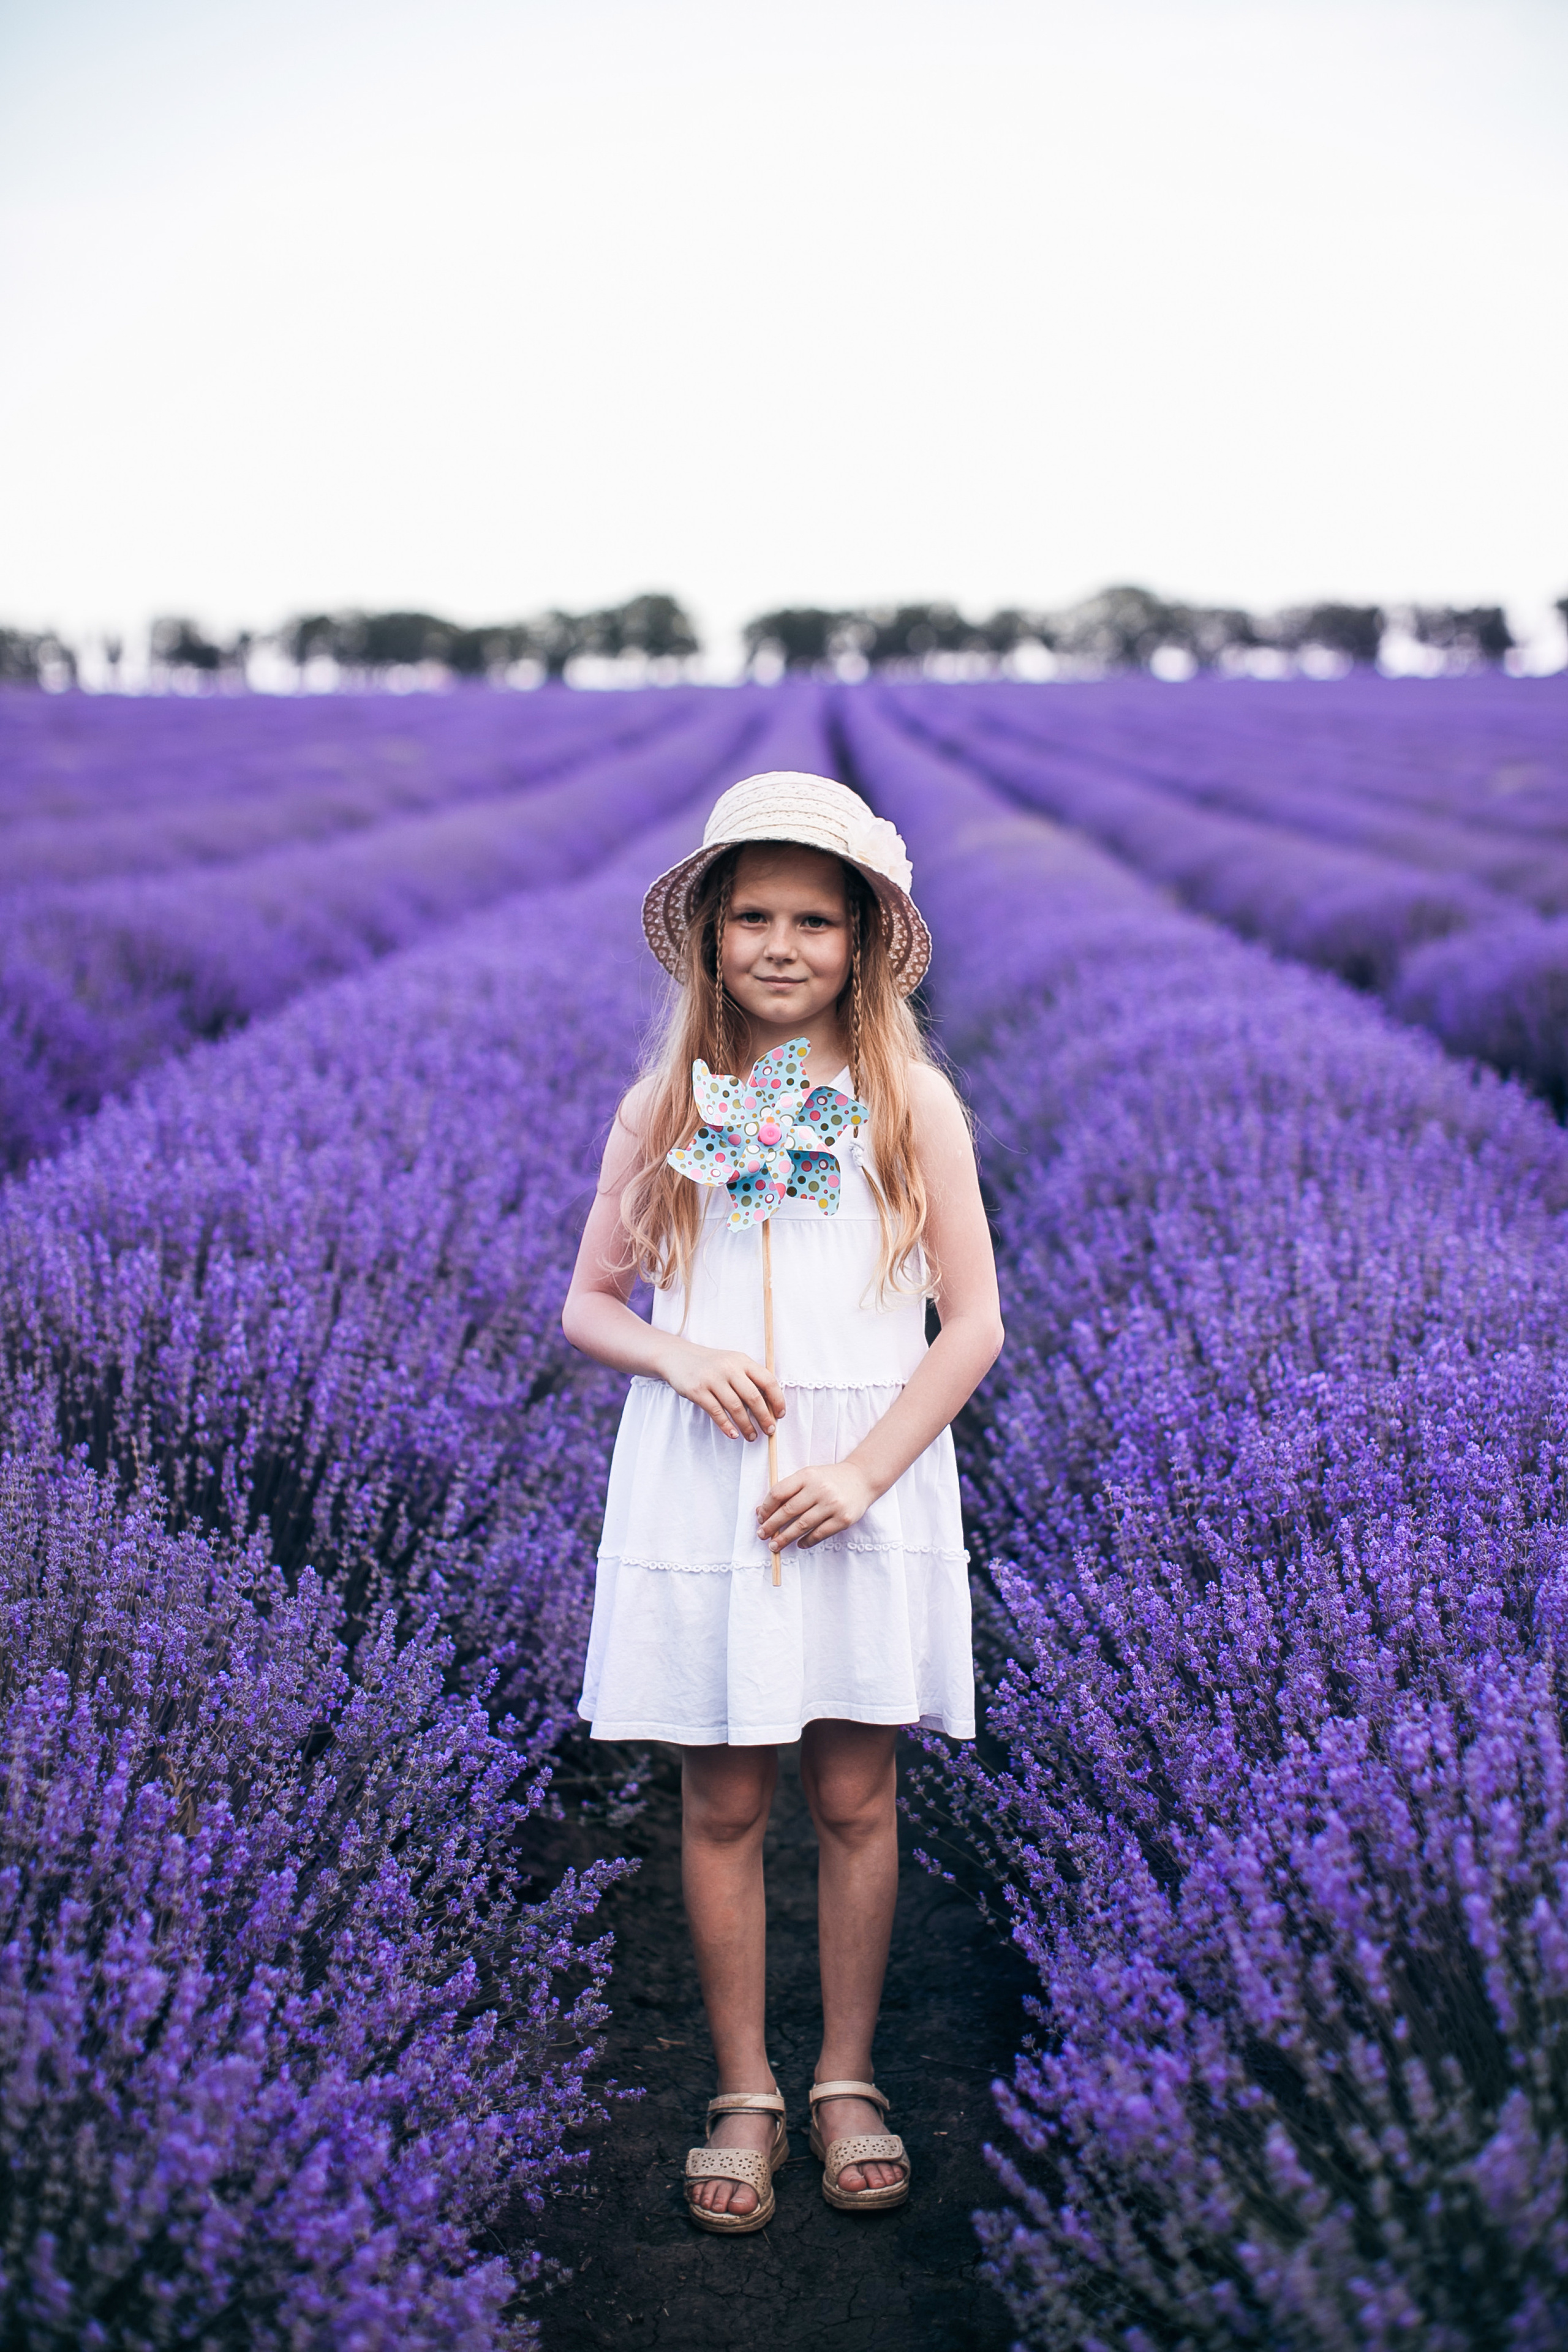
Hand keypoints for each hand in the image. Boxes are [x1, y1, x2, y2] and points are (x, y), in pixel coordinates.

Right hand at [657, 1338, 784, 1441]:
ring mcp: (712, 1379)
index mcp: (742, 1361)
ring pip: (736, 1407)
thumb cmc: (711, 1365)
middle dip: (764, 1417)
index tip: (780, 1415)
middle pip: (753, 1397)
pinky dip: (727, 1426)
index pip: (767, 1380)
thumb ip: (749, 1379)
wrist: (678, 1357)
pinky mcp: (697, 1390)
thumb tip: (769, 1405)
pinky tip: (734, 1434)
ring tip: (752, 1437)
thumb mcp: (732, 1363)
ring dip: (747, 1426)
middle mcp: (729, 1368)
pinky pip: (716, 1412)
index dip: (777, 1399)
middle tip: (770, 1430)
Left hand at [758, 1461, 875, 1549]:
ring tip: (774, 1545)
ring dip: (785, 1538)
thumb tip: (763, 1512)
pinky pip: (819, 1534)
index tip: (760, 1518)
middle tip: (762, 1535)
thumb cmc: (829, 1479)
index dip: (766, 1507)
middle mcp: (819, 1489)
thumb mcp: (809, 1476)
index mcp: (807, 1476)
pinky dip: (806, 1541)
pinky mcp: (843, 1520)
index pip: (779, 1492)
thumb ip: (788, 1490)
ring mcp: (832, 1505)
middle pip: (788, 1511)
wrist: (862, 1479)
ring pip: (802, 1526)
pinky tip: (799, 1544)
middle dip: (771, 1526)